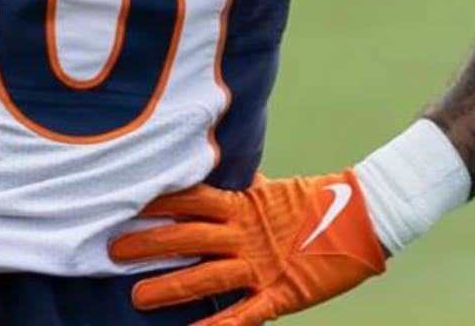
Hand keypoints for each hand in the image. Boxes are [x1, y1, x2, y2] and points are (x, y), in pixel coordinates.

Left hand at [108, 172, 385, 324]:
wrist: (362, 217)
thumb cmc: (312, 202)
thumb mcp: (268, 189)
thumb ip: (237, 184)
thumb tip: (211, 164)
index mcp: (240, 203)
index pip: (188, 200)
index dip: (157, 202)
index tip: (123, 203)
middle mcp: (243, 232)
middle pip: (187, 237)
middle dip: (149, 244)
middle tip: (112, 250)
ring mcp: (261, 264)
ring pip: (206, 276)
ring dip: (171, 287)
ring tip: (137, 297)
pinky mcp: (281, 293)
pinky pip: (245, 313)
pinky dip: (220, 325)